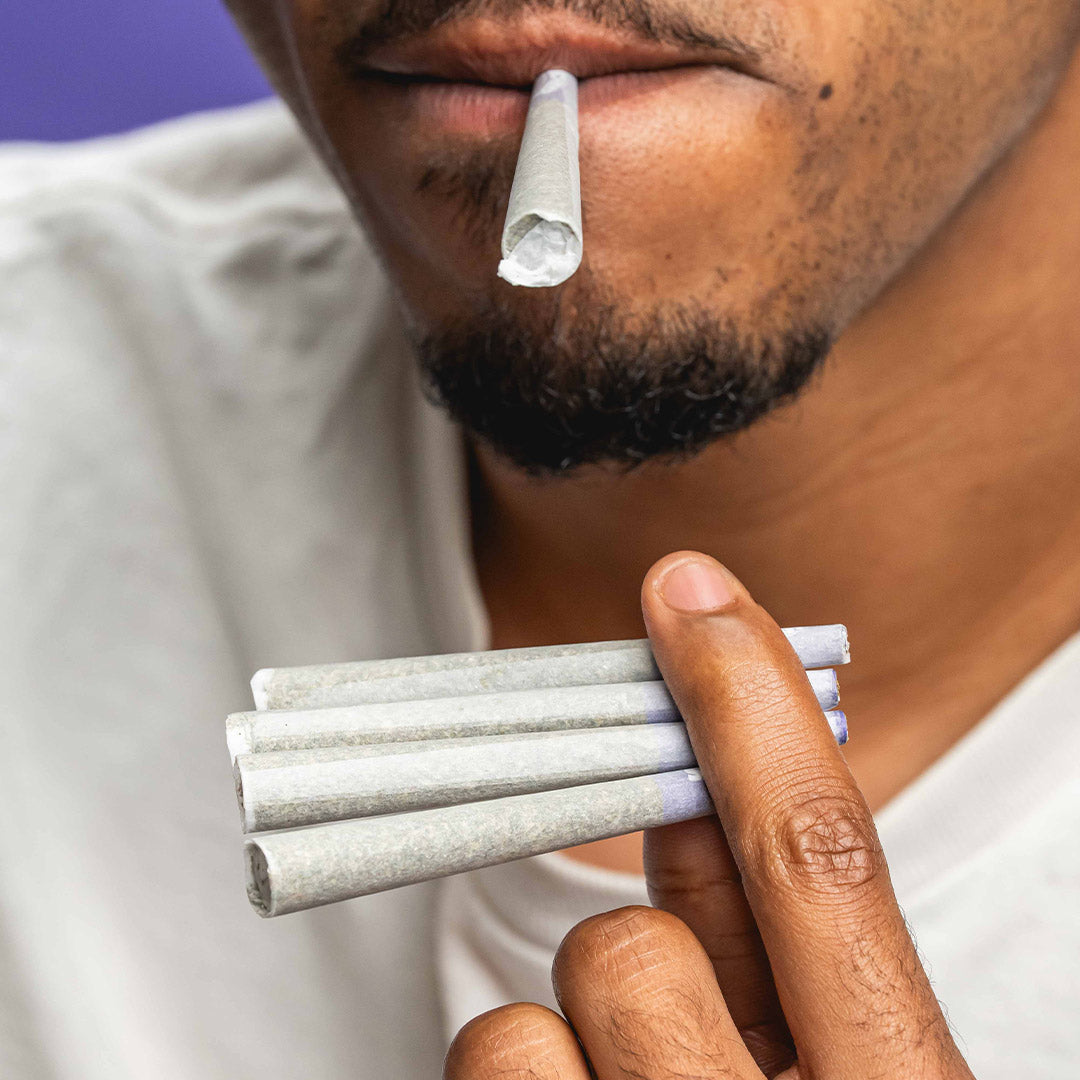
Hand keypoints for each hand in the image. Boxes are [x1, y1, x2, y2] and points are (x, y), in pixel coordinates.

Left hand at [444, 551, 974, 1079]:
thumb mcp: (851, 1059)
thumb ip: (778, 931)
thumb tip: (700, 779)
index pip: (819, 861)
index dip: (748, 708)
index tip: (691, 594)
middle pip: (639, 943)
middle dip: (645, 944)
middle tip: (677, 1009)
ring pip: (548, 1003)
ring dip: (578, 1023)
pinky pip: (489, 1060)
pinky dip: (521, 1074)